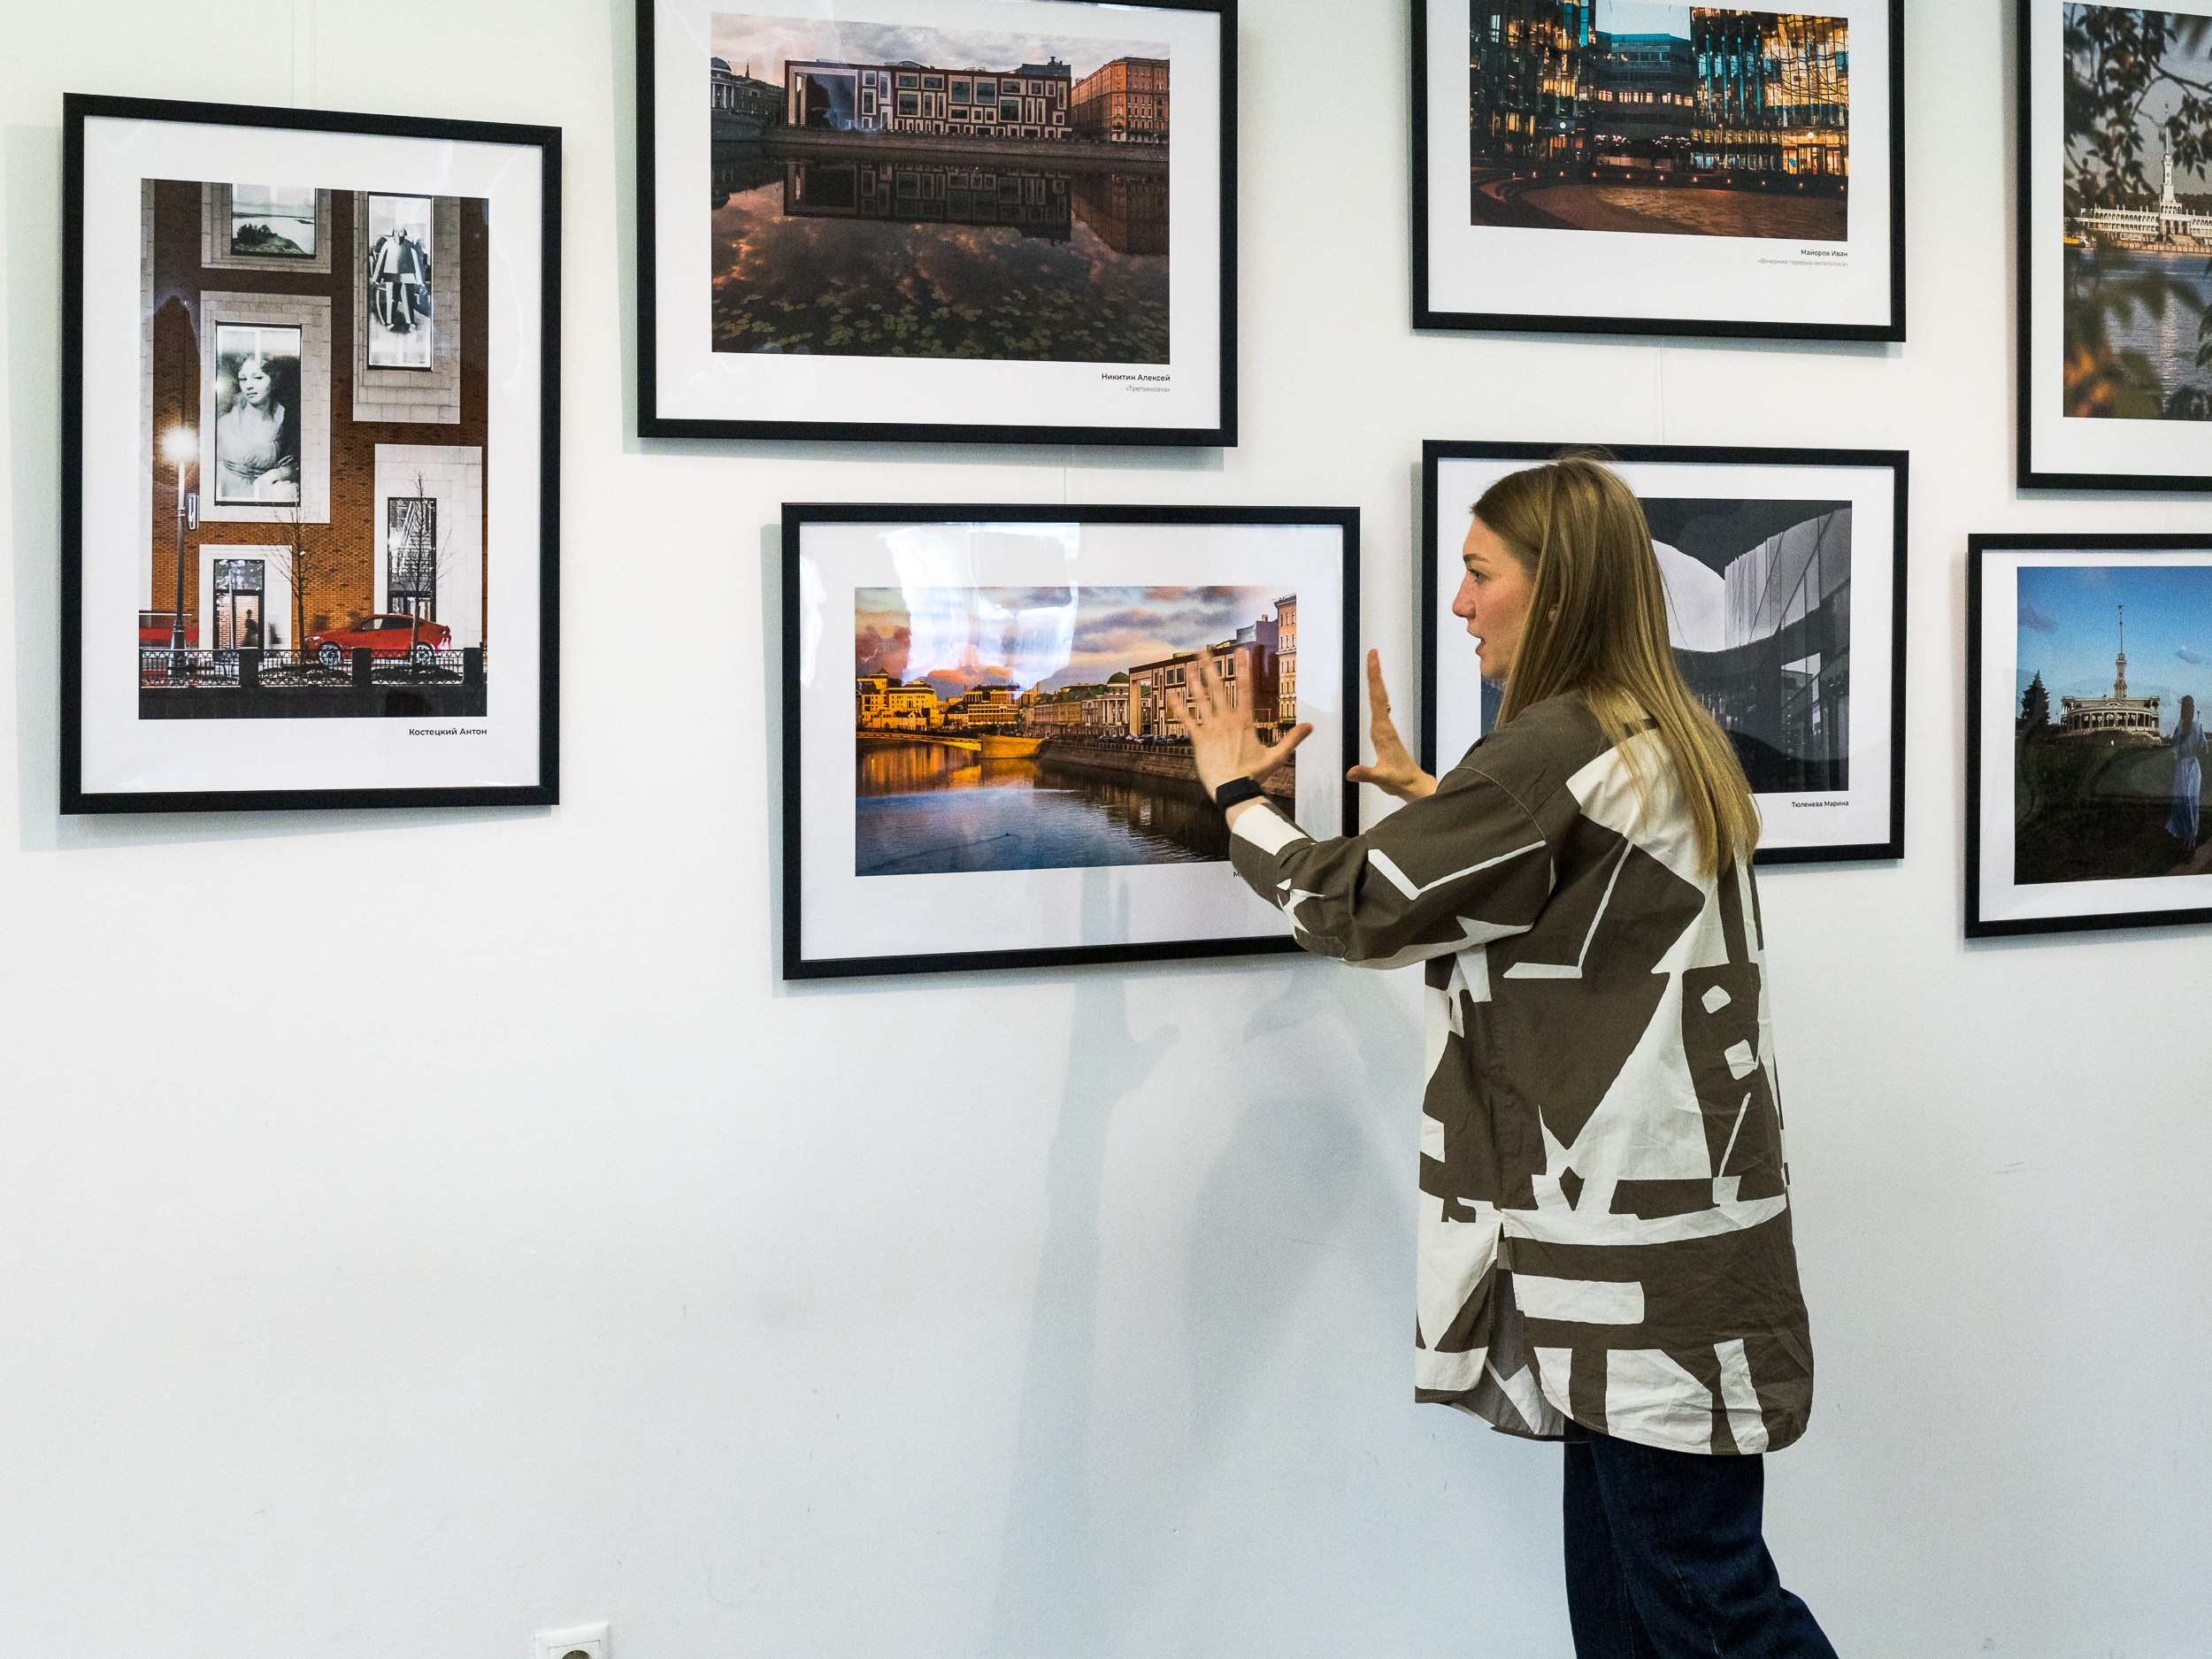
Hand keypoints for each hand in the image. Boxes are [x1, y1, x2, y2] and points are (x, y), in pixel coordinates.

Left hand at [1168, 647, 1310, 795]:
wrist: (1233, 790)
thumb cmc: (1254, 775)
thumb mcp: (1277, 756)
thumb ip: (1293, 739)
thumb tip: (1310, 726)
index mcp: (1245, 721)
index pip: (1246, 688)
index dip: (1244, 668)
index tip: (1241, 652)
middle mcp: (1227, 720)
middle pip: (1218, 687)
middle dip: (1210, 667)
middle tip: (1203, 649)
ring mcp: (1211, 729)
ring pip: (1200, 700)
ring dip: (1194, 682)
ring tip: (1188, 666)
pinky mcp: (1199, 740)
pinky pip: (1186, 720)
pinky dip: (1178, 707)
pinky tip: (1170, 695)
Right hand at [1346, 650, 1435, 801]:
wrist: (1412, 784)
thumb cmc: (1398, 781)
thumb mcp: (1382, 779)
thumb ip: (1367, 774)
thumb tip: (1351, 772)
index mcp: (1383, 732)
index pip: (1378, 700)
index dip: (1375, 680)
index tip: (1373, 661)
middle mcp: (1385, 726)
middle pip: (1379, 694)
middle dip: (1375, 673)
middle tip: (1372, 653)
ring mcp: (1385, 728)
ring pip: (1380, 698)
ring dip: (1376, 680)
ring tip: (1372, 663)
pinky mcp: (1384, 732)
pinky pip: (1380, 707)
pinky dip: (1376, 694)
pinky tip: (1375, 689)